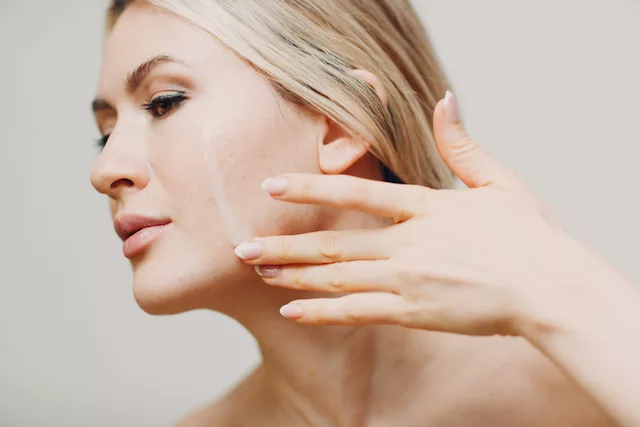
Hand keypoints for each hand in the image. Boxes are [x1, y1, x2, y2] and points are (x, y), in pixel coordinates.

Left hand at [234, 92, 594, 337]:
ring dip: (295, 277)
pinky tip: (293, 312)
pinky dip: (323, 312)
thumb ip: (462, 144)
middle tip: (243, 248)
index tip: (272, 187)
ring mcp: (408, 280)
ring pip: (338, 278)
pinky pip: (359, 312)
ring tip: (260, 274)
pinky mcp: (414, 313)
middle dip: (284, 246)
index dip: (310, 189)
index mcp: (427, 208)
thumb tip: (444, 100)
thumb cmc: (529, 236)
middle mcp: (408, 244)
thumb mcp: (498, 181)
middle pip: (334, 243)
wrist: (550, 288)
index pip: (357, 194)